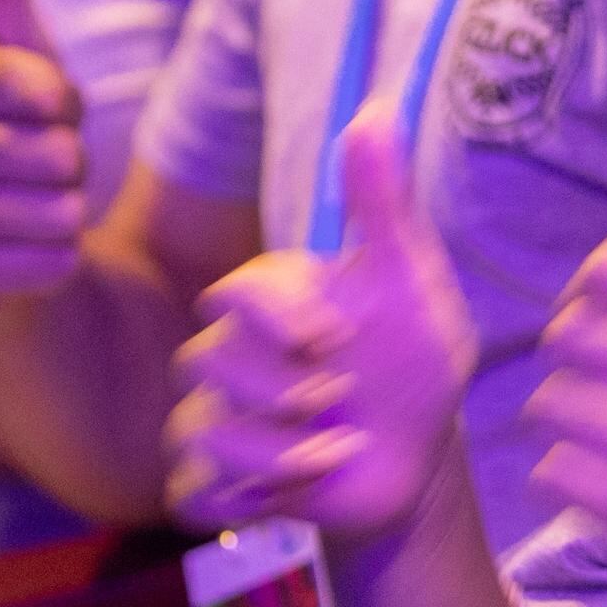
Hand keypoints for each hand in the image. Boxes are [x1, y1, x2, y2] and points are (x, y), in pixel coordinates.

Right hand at [0, 0, 90, 296]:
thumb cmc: (15, 142)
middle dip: (72, 166)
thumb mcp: (24, 62)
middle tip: (39, 172)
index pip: (43, 83)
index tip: (47, 113)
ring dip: (67, 216)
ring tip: (31, 212)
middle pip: (58, 151)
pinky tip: (23, 258)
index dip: (67, 104)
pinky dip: (55, 264)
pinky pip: (48, 264)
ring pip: (58, 210)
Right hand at [164, 118, 478, 539]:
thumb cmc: (412, 364)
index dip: (283, 319)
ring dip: (286, 452)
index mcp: (270, 295)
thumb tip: (378, 108)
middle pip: (211, 359)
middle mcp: (228, 348)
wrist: (414, 463)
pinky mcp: (212, 482)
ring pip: (204, 429)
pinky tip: (292, 496)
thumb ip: (386, 203)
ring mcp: (213, 415)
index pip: (238, 289)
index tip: (335, 338)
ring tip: (334, 450)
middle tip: (342, 400)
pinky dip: (249, 498)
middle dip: (291, 391)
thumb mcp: (412, 284)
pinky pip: (192, 490)